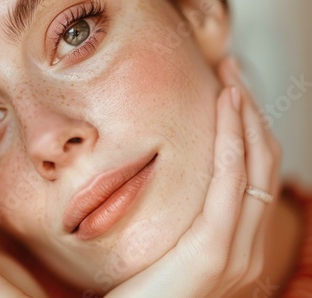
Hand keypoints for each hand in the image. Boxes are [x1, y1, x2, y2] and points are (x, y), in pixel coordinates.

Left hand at [107, 57, 280, 297]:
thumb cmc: (142, 297)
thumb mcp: (169, 254)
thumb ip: (185, 225)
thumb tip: (177, 187)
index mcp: (239, 250)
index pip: (255, 178)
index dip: (248, 132)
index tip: (229, 95)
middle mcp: (250, 251)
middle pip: (263, 164)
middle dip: (250, 113)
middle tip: (231, 73)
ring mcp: (239, 253)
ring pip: (255, 165)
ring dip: (244, 115)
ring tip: (229, 78)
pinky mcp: (215, 251)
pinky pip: (232, 180)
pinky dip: (232, 138)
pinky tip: (226, 106)